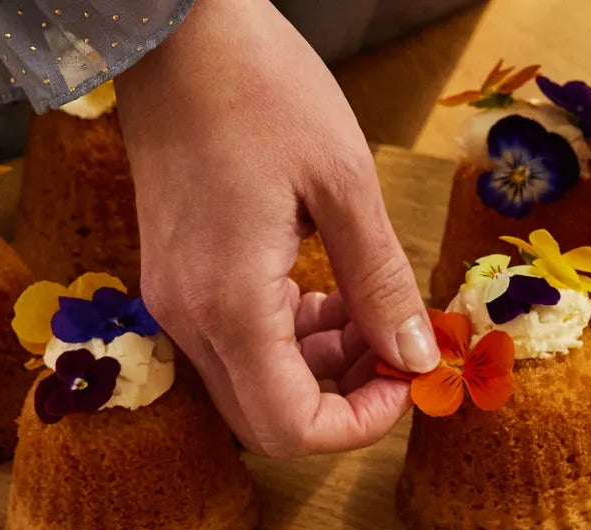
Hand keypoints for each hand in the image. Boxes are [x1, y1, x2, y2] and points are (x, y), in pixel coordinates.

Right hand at [118, 0, 437, 457]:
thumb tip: (416, 358)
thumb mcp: (344, 184)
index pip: (290, 429)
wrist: (174, 30)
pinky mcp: (176, 279)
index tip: (407, 376)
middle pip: (269, 421)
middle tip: (397, 346)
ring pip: (254, 386)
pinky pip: (237, 345)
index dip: (360, 425)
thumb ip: (380, 282)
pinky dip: (292, 340)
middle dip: (345, 400)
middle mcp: (189, 319)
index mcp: (230, 304)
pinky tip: (331, 294)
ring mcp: (175, 301)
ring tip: (371, 310)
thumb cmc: (260, 88)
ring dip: (322, 369)